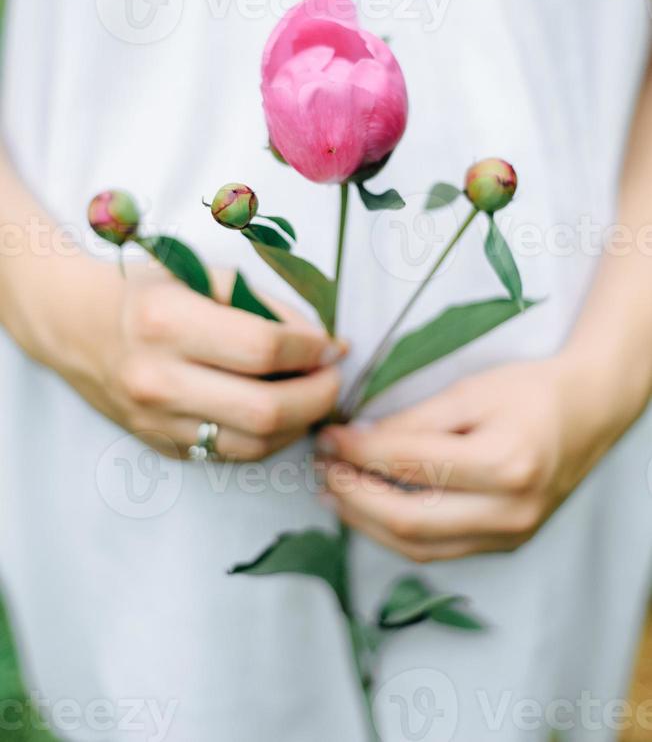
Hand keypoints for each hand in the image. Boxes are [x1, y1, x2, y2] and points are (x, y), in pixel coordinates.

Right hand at [38, 256, 345, 460]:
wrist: (78, 327)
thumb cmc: (148, 291)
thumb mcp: (201, 274)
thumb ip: (262, 305)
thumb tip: (320, 341)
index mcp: (166, 322)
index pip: (263, 348)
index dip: (311, 349)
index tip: (330, 342)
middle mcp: (158, 378)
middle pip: (264, 409)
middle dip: (317, 395)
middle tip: (333, 376)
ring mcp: (157, 421)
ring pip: (254, 444)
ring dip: (300, 423)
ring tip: (314, 395)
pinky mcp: (162, 446)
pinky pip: (232, 454)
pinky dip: (270, 439)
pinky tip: (283, 414)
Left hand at [317, 356, 623, 560]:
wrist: (586, 414)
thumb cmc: (528, 392)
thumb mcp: (469, 391)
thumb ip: (413, 421)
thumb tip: (357, 443)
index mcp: (505, 463)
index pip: (411, 464)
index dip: (358, 453)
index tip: (327, 436)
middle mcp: (510, 511)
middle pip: (409, 520)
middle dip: (353, 495)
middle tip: (320, 468)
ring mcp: (510, 536)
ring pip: (419, 547)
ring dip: (366, 523)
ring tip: (332, 493)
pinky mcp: (505, 545)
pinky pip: (438, 550)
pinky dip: (396, 533)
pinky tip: (369, 510)